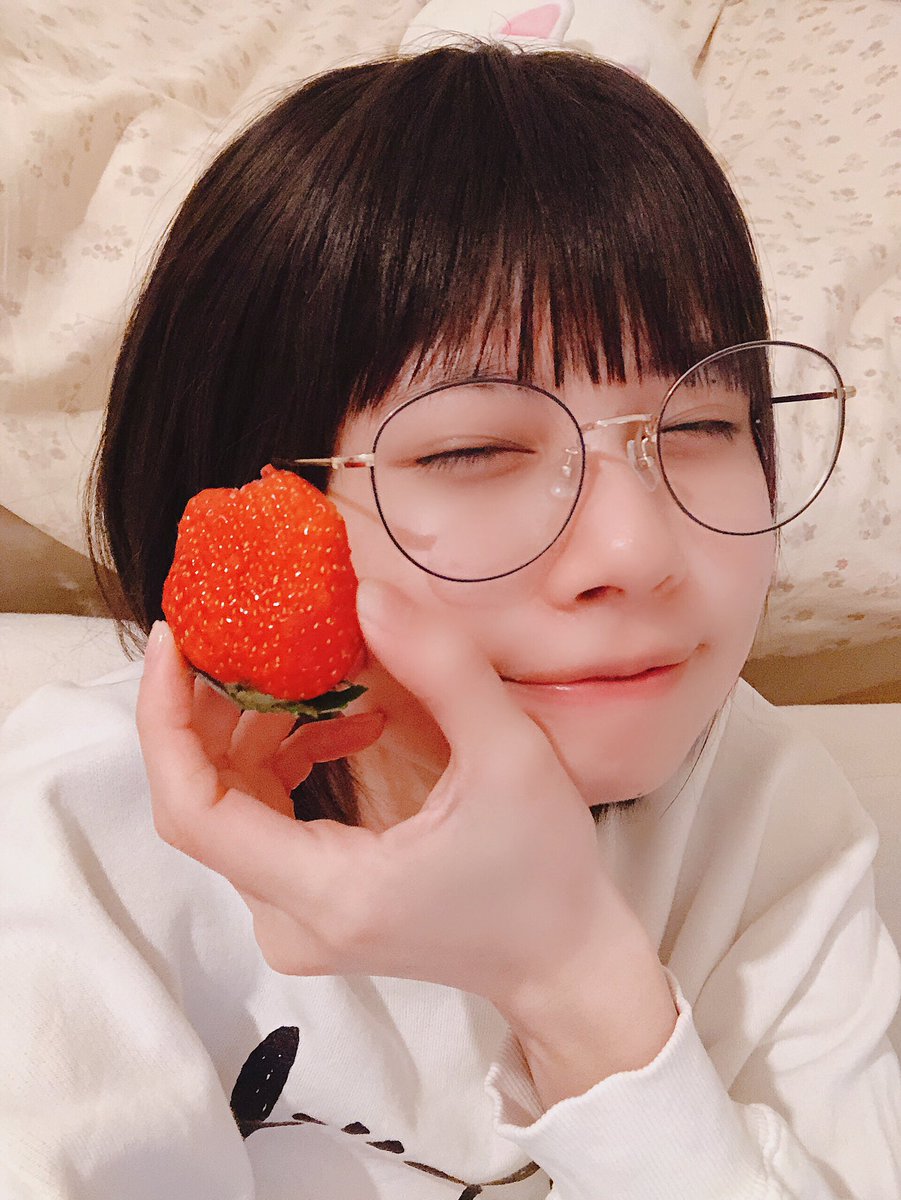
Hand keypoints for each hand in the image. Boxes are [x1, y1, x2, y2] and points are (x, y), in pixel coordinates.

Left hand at [136, 580, 642, 1010]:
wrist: (560, 962)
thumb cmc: (544, 871)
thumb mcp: (511, 756)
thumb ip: (443, 669)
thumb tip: (368, 596)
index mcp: (329, 891)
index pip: (194, 810)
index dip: (166, 721)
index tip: (176, 641)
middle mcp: (290, 920)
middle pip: (204, 804)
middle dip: (211, 711)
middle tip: (247, 631)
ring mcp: (294, 922)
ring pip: (230, 811)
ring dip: (254, 731)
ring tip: (308, 669)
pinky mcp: (310, 910)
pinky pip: (262, 825)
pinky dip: (283, 761)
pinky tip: (341, 722)